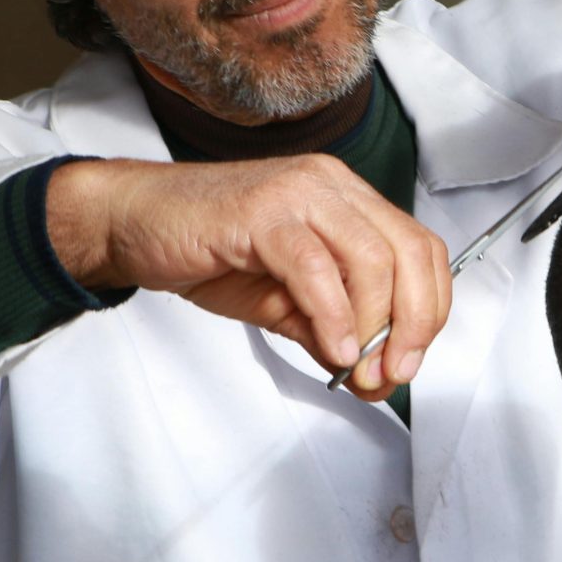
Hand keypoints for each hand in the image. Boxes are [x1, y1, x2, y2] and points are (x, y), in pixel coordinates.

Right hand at [46, 156, 451, 400]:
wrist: (133, 224)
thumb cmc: (207, 250)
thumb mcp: (285, 302)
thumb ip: (331, 330)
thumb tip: (372, 373)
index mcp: (347, 201)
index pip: (419, 250)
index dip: (428, 311)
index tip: (410, 361)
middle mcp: (331, 188)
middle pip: (409, 252)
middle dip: (414, 323)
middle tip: (394, 372)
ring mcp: (298, 194)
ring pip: (372, 258)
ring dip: (376, 325)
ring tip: (359, 368)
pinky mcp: (261, 212)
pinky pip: (316, 267)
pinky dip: (334, 315)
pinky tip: (334, 349)